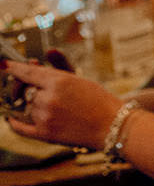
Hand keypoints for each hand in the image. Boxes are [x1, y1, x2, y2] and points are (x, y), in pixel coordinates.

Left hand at [3, 59, 121, 149]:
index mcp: (59, 82)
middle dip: (25, 87)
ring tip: (48, 104)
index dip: (14, 67)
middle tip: (29, 85)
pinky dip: (13, 121)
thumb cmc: (98, 100)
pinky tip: (10, 118)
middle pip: (25, 90)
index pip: (28, 72)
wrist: (111, 126)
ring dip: (31, 104)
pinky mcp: (44, 134)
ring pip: (26, 106)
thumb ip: (61, 65)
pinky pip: (19, 127)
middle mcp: (48, 99)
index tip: (4, 65)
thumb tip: (48, 51)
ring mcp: (44, 117)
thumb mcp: (81, 78)